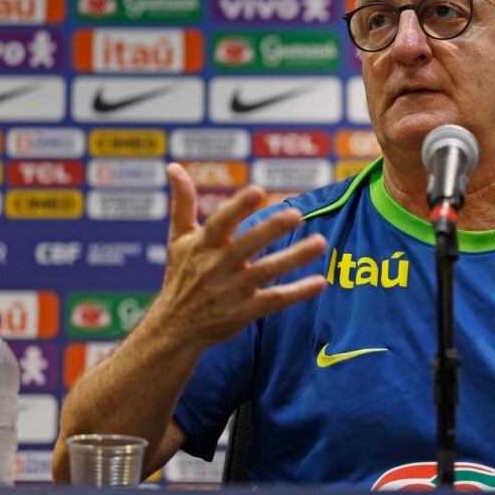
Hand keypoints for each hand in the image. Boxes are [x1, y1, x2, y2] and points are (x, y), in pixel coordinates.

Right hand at [146, 163, 327, 350]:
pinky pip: (274, 301)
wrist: (173, 329)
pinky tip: (320, 282)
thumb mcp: (178, 239)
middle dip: (270, 229)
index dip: (238, 206)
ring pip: (266, 272)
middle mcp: (216, 267)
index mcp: (202, 245)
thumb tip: (174, 165)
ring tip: (320, 242)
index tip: (258, 190)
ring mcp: (232, 291)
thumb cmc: (181, 276)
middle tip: (297, 214)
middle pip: (247, 245)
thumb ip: (182, 202)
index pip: (221, 222)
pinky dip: (297, 292)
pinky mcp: (244, 313)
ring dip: (294, 257)